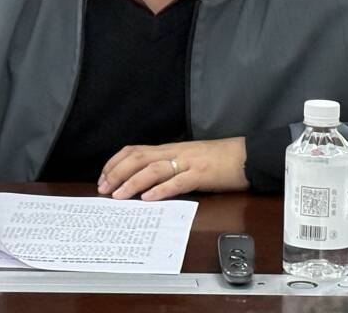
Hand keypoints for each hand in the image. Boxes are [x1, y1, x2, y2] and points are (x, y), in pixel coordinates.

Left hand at [97, 138, 249, 200]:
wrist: (244, 156)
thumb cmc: (217, 160)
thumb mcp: (187, 159)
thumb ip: (168, 167)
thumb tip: (144, 183)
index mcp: (169, 149)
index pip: (135, 150)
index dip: (115, 163)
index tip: (103, 177)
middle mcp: (174, 153)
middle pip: (138, 158)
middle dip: (117, 173)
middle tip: (103, 189)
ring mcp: (187, 163)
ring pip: (153, 169)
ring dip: (133, 182)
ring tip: (119, 195)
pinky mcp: (201, 174)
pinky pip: (178, 181)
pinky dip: (161, 190)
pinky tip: (149, 198)